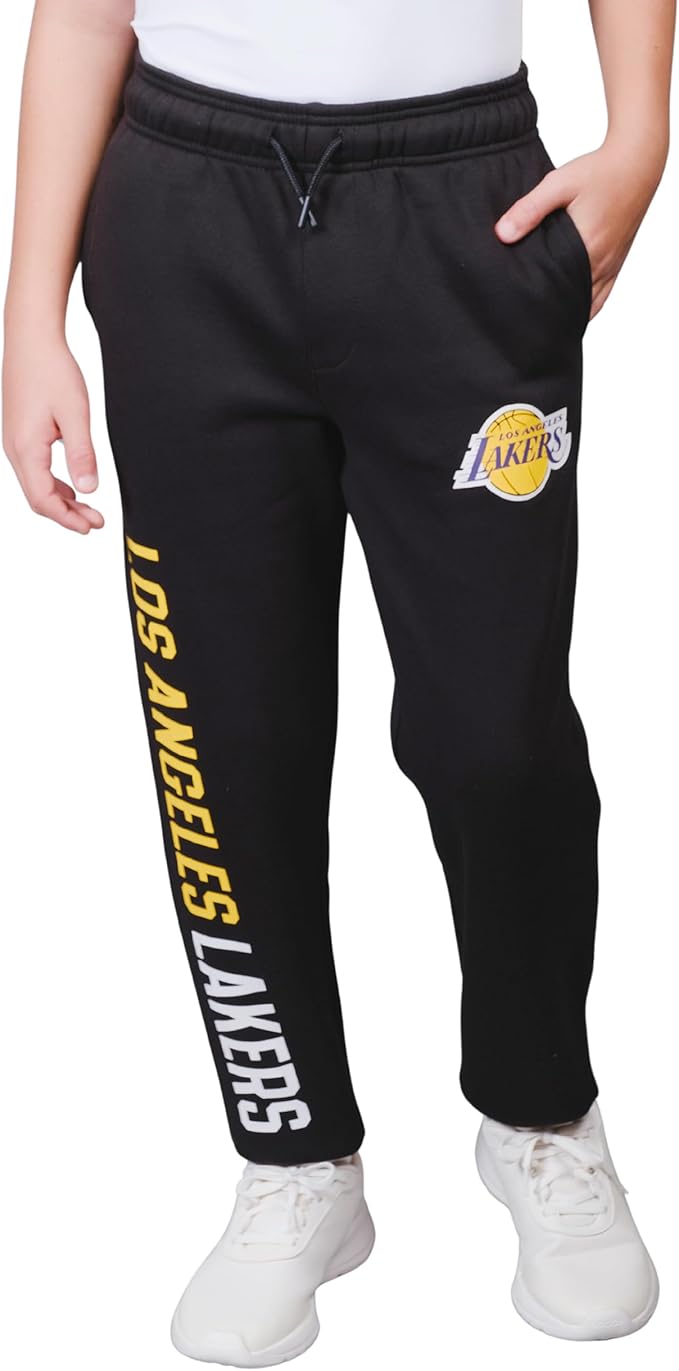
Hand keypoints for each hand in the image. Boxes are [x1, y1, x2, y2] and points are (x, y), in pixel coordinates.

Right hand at [2, 330, 103, 532]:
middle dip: (66, 515)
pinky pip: (34, 469)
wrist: (31, 339)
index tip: (90, 526)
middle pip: (38, 497)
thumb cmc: (51, 370)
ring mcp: (14, 442)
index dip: (67, 518)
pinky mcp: (19, 434)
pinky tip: (72, 485)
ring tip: (87, 509)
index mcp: (26, 448)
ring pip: (35, 485)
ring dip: (61, 500)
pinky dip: (53, 484)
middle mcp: (14, 449)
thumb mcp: (76, 414)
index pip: (43, 500)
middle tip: (94, 522)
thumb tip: (89, 489)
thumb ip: (82, 454)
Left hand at [494, 138, 666, 320]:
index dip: (538, 304)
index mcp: (586, 249)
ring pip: (589, 305)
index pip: (557, 291)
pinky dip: (586, 306)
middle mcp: (601, 263)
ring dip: (568, 311)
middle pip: (573, 304)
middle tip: (525, 318)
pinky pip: (601, 296)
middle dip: (550, 312)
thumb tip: (502, 234)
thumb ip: (529, 209)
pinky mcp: (617, 262)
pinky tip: (569, 309)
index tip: (517, 310)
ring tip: (544, 317)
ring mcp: (612, 265)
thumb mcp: (558, 184)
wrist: (636, 162)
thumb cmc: (598, 171)